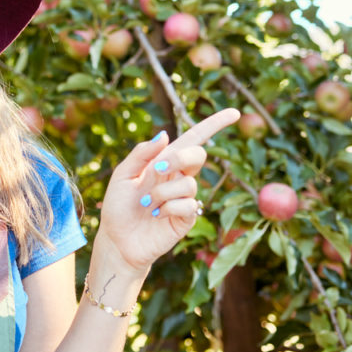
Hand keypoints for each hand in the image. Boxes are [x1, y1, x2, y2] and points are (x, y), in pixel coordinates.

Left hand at [96, 108, 240, 273]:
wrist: (116, 239)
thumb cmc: (118, 206)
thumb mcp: (122, 175)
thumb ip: (142, 153)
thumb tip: (165, 134)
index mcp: (164, 162)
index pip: (193, 139)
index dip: (214, 124)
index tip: (234, 112)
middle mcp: (178, 177)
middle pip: (198, 155)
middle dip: (179, 159)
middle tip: (156, 171)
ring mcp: (185, 198)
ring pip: (189, 183)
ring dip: (162, 192)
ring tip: (147, 204)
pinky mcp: (187, 218)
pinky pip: (188, 205)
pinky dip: (168, 208)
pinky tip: (156, 215)